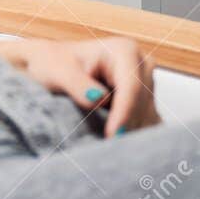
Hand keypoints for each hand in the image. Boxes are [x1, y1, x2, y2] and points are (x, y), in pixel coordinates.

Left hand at [0, 37, 159, 136]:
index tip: (113, 136)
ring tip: (109, 147)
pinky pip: (148, 123)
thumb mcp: (57, 71)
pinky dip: (134, 135)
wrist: (51, 67)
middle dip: (128, 125)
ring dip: (131, 133)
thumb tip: (99, 98)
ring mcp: (146, 84)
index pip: (131, 86)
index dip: (124, 113)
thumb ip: (77, 84)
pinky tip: (117, 146)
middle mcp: (141, 65)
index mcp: (124, 50)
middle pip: (143, 103)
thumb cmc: (52, 64)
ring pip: (147, 116)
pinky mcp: (145, 102)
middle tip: (109, 148)